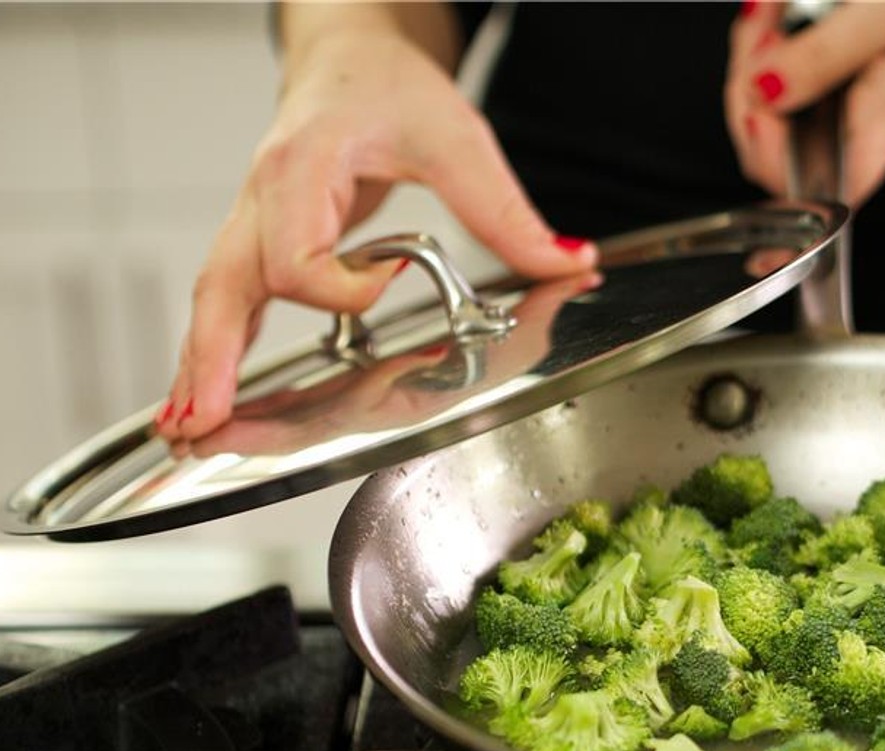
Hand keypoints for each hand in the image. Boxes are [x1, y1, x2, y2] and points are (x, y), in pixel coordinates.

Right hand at [156, 2, 596, 442]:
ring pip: (211, 299)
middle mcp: (264, 197)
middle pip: (222, 285)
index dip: (342, 285)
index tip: (389, 277)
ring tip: (188, 432)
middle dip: (214, 357)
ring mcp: (252, 221)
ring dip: (198, 366)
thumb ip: (507, 212)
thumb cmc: (388, 88)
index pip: (297, 254)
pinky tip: (203, 400)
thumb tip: (570, 263)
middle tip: (206, 420)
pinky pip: (225, 301)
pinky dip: (211, 351)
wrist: (348, 58)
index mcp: (303, 166)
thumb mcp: (457, 139)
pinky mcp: (259, 240)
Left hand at [725, 1, 884, 205]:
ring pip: (767, 117)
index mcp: (875, 139)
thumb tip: (761, 89)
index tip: (755, 103)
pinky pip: (782, 90)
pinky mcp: (833, 101)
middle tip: (765, 30)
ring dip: (754, 61)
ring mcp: (841, 125)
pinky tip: (781, 16)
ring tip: (775, 14)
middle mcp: (855, 144)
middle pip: (769, 153)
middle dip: (748, 90)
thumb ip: (825, 55)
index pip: (806, 196)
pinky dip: (770, 49)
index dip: (765, 159)